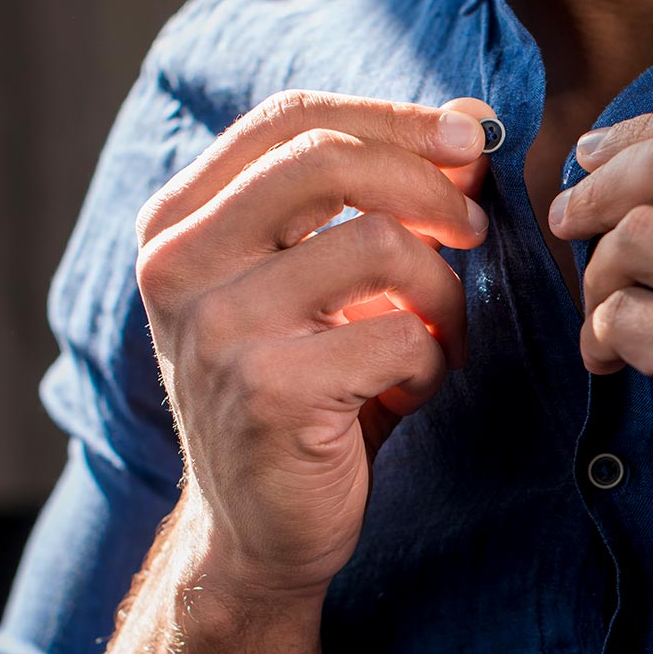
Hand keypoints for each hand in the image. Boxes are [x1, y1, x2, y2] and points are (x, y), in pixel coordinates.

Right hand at [136, 90, 494, 602]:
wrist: (256, 536)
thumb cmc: (299, 395)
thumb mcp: (312, 284)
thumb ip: (365, 202)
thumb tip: (470, 122)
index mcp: (177, 224)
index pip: (290, 120)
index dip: (393, 117)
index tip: (469, 138)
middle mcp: (179, 267)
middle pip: (329, 163)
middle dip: (429, 185)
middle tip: (475, 228)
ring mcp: (216, 329)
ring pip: (378, 245)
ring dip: (439, 291)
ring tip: (438, 334)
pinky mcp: (267, 391)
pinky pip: (398, 335)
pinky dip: (430, 361)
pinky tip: (410, 391)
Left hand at [551, 99, 652, 621]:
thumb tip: (646, 162)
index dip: (647, 129)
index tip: (602, 155)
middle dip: (600, 183)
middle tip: (568, 217)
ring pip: (635, 239)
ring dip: (598, 279)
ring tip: (609, 321)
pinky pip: (624, 319)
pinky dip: (604, 338)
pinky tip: (620, 364)